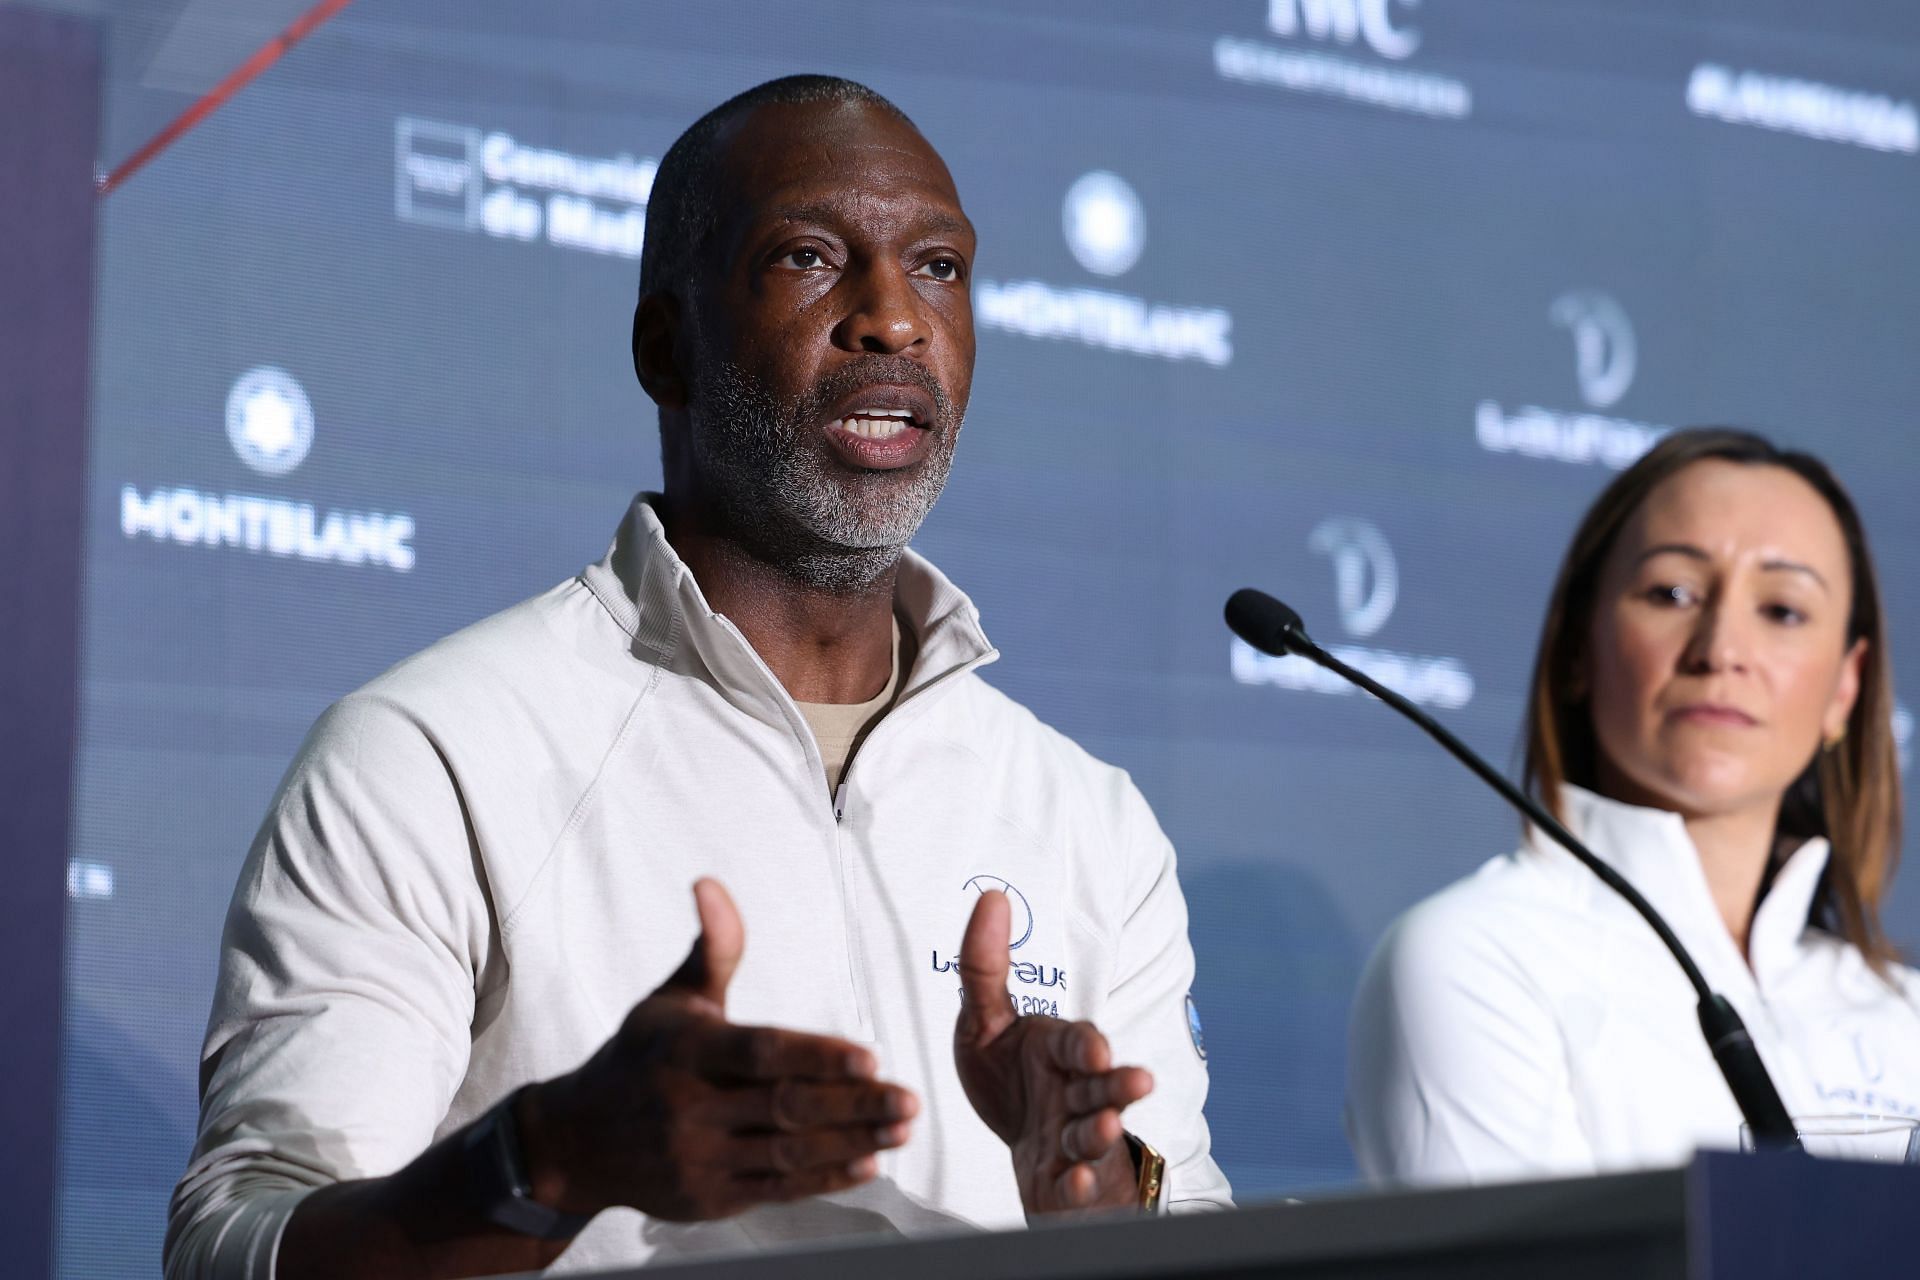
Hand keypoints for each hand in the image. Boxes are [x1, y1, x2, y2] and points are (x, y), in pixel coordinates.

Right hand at [521, 879, 918, 1221]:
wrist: (575, 1142)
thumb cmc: (638, 1058)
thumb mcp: (670, 999)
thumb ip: (711, 948)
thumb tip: (711, 884)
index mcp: (686, 1052)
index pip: (761, 1053)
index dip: (818, 1056)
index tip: (872, 1058)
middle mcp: (689, 1108)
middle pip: (785, 1107)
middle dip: (854, 1105)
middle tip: (909, 1100)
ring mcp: (697, 1159)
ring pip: (788, 1153)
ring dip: (852, 1142)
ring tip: (902, 1129)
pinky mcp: (706, 1199)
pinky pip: (776, 1189)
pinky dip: (825, 1179)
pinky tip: (867, 1162)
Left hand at [951, 890, 1152, 1217]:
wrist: (1026, 1151)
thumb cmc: (1012, 1081)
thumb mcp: (986, 1025)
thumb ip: (985, 968)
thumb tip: (992, 896)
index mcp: (1059, 1053)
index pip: (1077, 1044)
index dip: (1085, 1045)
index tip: (1092, 1049)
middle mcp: (1076, 1094)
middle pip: (1101, 1087)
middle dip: (1117, 1085)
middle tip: (1137, 1083)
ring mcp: (1076, 1140)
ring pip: (1093, 1134)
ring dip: (1099, 1132)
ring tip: (1101, 1130)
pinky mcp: (1068, 1181)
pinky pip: (1078, 1185)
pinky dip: (1080, 1187)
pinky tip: (1077, 1185)